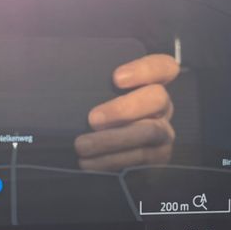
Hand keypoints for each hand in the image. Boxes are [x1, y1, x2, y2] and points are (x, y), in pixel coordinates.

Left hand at [74, 53, 178, 170]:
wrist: (99, 156)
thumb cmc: (95, 115)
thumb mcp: (96, 95)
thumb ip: (93, 83)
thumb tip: (66, 72)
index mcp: (151, 85)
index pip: (164, 67)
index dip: (145, 69)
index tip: (116, 78)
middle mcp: (161, 108)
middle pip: (158, 98)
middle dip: (124, 108)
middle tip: (93, 119)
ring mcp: (163, 134)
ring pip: (149, 132)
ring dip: (112, 140)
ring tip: (82, 146)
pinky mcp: (158, 159)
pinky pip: (140, 160)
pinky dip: (111, 161)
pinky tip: (89, 162)